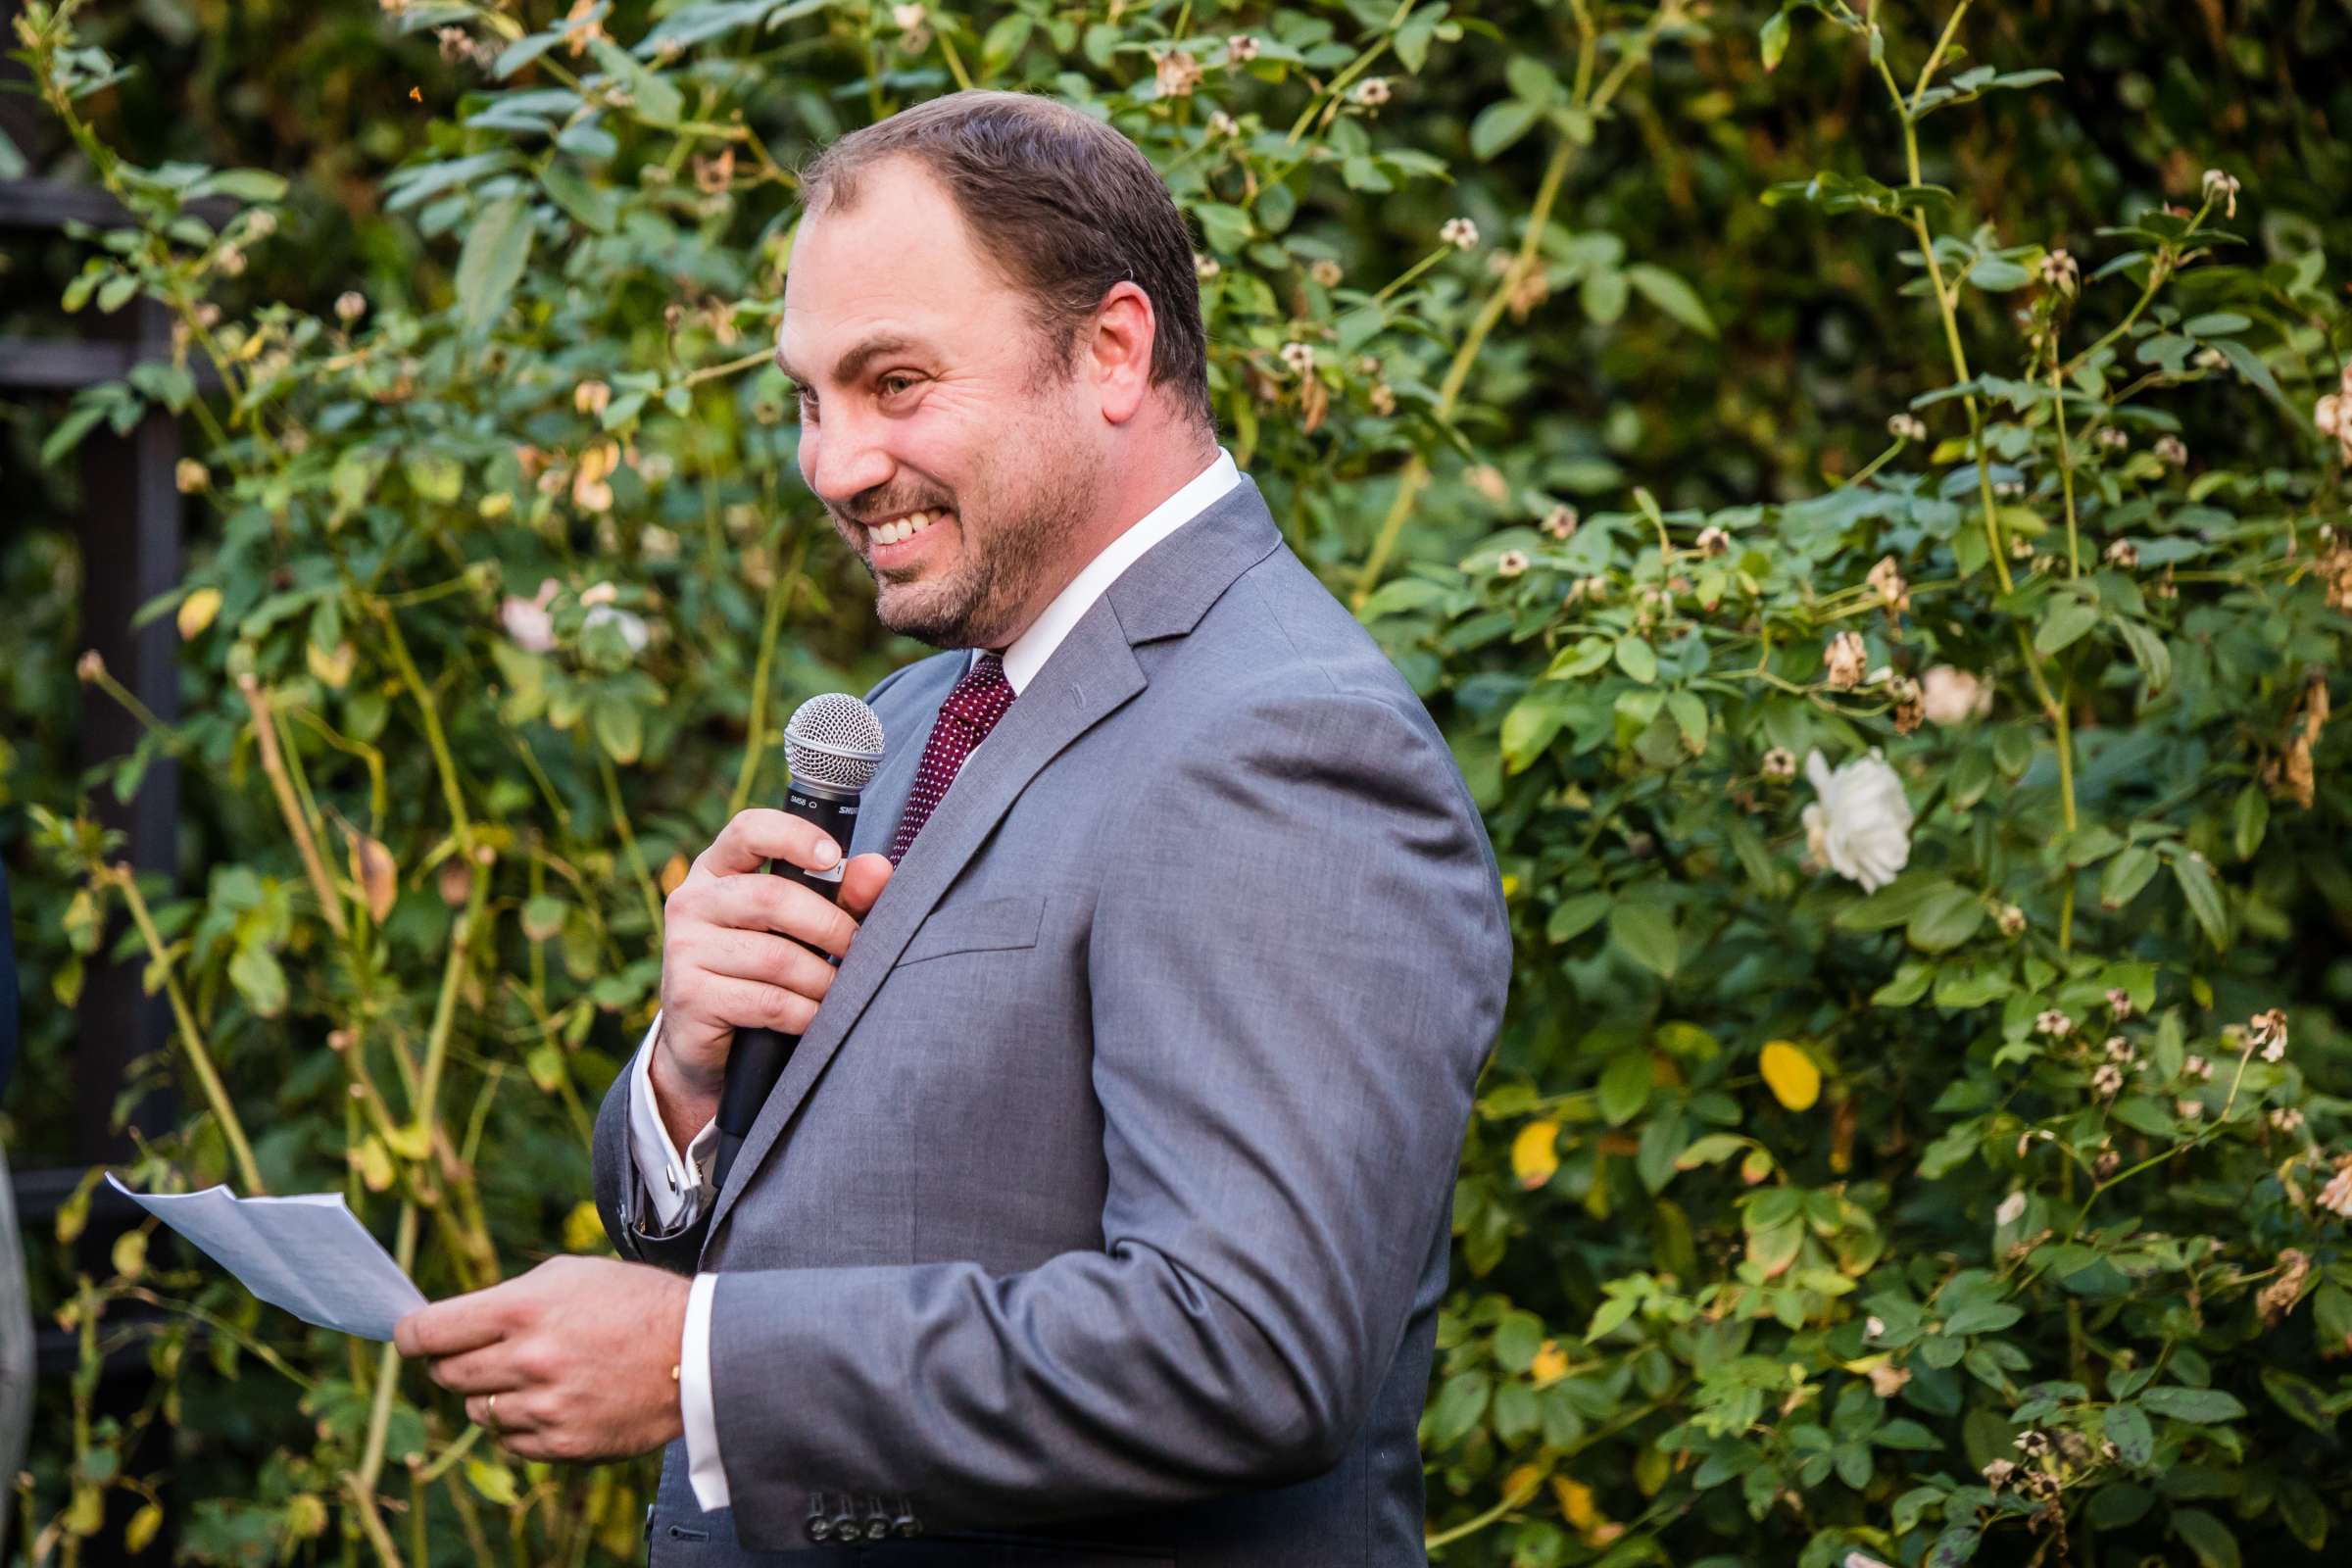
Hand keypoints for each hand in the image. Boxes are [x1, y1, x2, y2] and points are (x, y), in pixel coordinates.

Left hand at [393, 1256, 691, 1461]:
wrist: (698, 1350)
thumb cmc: (632, 1302)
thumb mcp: (568, 1275)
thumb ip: (505, 1298)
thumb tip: (447, 1325)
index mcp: (522, 1309)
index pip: (427, 1332)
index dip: (410, 1335)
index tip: (412, 1337)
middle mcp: (527, 1360)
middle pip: (445, 1375)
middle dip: (451, 1363)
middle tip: (479, 1353)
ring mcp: (543, 1406)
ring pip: (475, 1411)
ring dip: (491, 1394)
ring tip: (533, 1376)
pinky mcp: (562, 1443)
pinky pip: (510, 1441)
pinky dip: (520, 1424)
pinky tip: (553, 1401)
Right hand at [656, 809, 894, 1100]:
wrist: (705, 1043)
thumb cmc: (760, 969)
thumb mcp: (797, 925)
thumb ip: (842, 895)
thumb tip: (878, 869)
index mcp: (717, 869)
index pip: (748, 830)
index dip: (794, 836)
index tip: (834, 858)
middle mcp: (692, 901)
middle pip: (771, 897)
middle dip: (829, 925)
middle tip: (857, 948)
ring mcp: (683, 948)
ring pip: (775, 957)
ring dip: (822, 978)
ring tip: (839, 990)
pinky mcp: (688, 996)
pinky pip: (767, 1001)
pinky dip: (805, 1012)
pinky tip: (816, 1018)